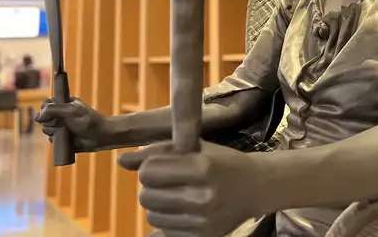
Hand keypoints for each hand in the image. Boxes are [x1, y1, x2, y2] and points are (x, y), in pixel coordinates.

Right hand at [35, 98, 109, 152]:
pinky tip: (62, 139)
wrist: (101, 136)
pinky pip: (51, 140)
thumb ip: (54, 110)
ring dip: (51, 131)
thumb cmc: (89, 121)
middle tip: (61, 123)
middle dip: (49, 122)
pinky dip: (54, 140)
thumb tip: (37, 117)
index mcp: (64, 104)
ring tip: (64, 131)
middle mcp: (61, 115)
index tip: (50, 113)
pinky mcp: (63, 139)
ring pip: (46, 129)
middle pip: (44, 118)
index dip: (45, 109)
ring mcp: (61, 127)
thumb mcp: (71, 111)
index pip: (47, 104)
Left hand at [119, 140, 262, 236]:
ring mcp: (203, 221)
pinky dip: (167, 222)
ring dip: (158, 205)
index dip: (148, 167)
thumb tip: (121, 161)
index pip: (149, 171)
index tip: (161, 165)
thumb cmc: (222, 161)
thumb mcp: (194, 148)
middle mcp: (204, 196)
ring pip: (152, 216)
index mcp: (203, 167)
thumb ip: (158, 152)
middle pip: (146, 196)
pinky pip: (163, 233)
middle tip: (168, 182)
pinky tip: (183, 211)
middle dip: (151, 187)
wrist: (256, 187)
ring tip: (176, 196)